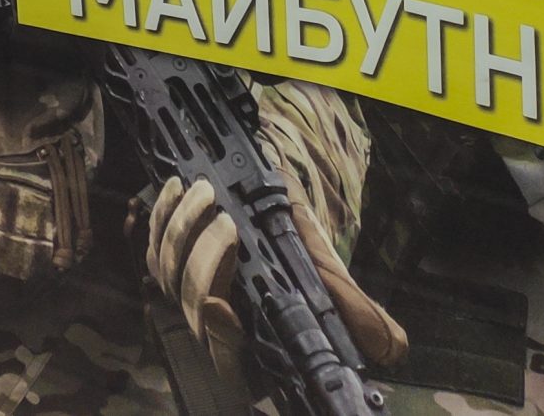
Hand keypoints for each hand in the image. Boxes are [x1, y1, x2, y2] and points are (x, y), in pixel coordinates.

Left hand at [145, 175, 405, 387]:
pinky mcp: (172, 259)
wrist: (286, 241)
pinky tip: (175, 189)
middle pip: (192, 300)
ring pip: (166, 268)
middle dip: (205, 260)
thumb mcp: (344, 301)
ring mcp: (188, 291)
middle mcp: (215, 324)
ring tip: (202, 193)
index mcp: (254, 348)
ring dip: (180, 228)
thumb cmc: (313, 281)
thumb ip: (361, 321)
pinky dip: (161, 214)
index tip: (222, 310)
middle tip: (229, 223)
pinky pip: (154, 241)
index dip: (221, 337)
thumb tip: (389, 347)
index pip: (229, 355)